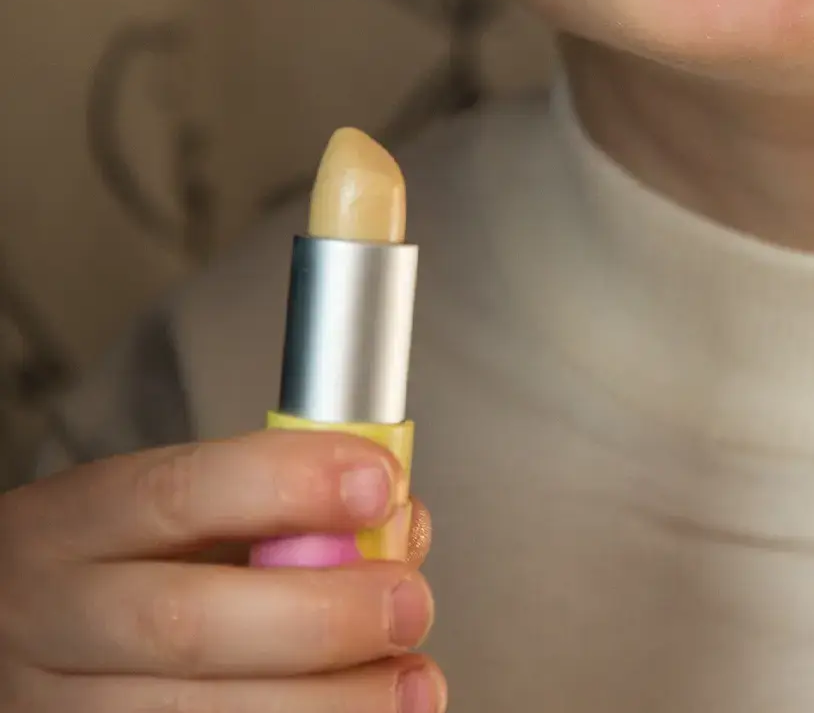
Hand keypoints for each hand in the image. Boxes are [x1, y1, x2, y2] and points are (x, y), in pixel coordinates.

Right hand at [0, 431, 441, 709]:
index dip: (288, 486)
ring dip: (326, 705)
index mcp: (75, 524)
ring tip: (412, 686)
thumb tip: (395, 527)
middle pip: (191, 625)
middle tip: (408, 605)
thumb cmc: (113, 571)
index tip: (380, 484)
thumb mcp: (164, 516)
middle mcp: (55, 621)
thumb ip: (271, 510)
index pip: (180, 491)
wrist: (6, 642)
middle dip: (321, 617)